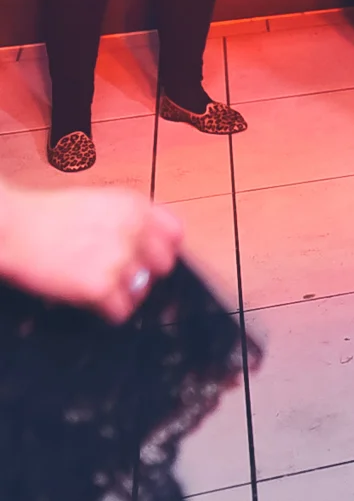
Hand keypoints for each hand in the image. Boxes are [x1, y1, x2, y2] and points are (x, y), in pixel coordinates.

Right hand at [0, 183, 182, 321]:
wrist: (13, 228)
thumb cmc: (46, 216)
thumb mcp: (99, 202)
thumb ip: (128, 220)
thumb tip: (148, 243)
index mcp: (136, 207)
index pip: (175, 234)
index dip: (164, 250)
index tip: (153, 260)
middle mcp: (135, 231)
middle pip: (163, 266)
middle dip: (144, 273)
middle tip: (122, 278)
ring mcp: (120, 260)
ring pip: (141, 291)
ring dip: (123, 294)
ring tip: (100, 290)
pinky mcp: (101, 286)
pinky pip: (120, 311)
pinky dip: (108, 312)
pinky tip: (92, 303)